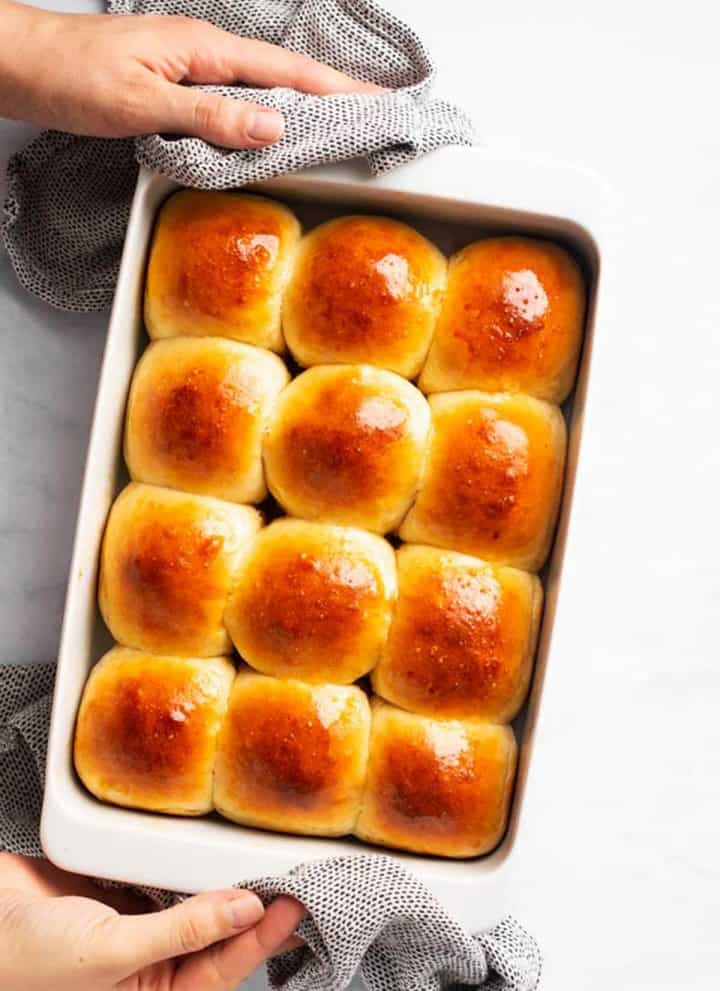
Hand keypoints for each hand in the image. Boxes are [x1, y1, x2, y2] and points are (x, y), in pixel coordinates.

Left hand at [0, 1, 381, 146]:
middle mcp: (202, 53)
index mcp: (203, 50)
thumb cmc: (71, 76)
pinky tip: (272, 128)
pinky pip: (234, 98)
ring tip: (342, 123)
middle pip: (284, 74)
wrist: (20, 63)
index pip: (286, 72)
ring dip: (303, 104)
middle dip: (334, 93)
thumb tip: (274, 126)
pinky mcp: (174, 83)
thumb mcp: (144, 103)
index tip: (378, 104)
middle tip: (377, 114)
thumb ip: (211, 115)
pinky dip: (264, 112)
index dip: (336, 90)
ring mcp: (189, 66)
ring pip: (261, 86)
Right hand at [0, 852, 304, 990]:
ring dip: (231, 885)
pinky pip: (172, 879)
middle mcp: (155, 967)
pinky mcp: (129, 893)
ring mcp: (144, 928)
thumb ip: (181, 931)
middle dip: (259, 911)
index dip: (264, 937)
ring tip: (270, 861)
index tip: (297, 902)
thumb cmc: (30, 963)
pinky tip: (217, 850)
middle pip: (221, 936)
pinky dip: (194, 865)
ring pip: (201, 906)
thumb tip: (245, 907)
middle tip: (298, 877)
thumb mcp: (111, 953)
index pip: (225, 967)